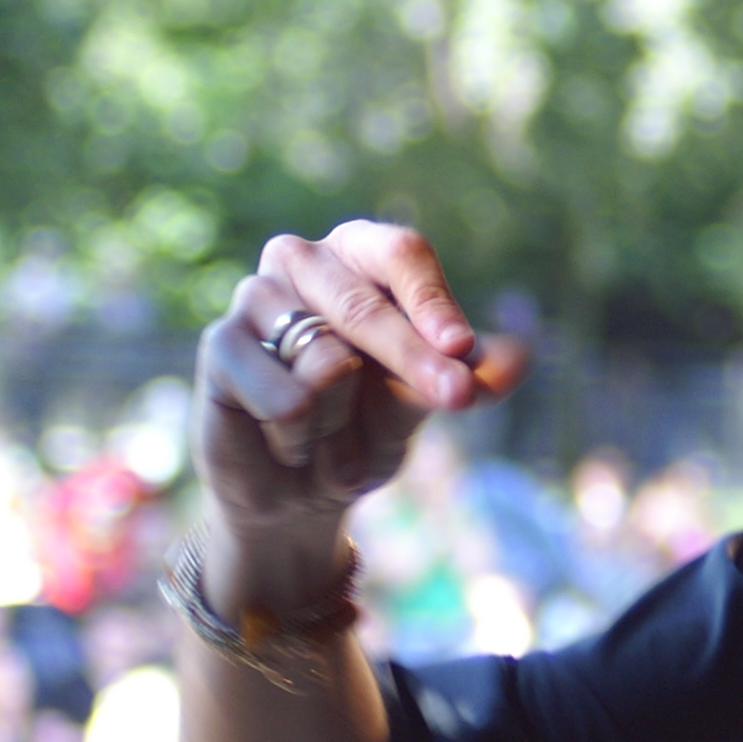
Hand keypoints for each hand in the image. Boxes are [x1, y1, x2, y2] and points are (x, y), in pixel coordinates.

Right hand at [191, 221, 527, 578]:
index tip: (462, 347)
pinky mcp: (220, 346)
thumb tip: (522, 358)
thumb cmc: (366, 424)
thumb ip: (469, 376)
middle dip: (414, 359)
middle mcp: (302, 260)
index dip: (434, 301)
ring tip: (328, 434)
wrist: (297, 489)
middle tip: (457, 397)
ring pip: (324, 358)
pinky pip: (287, 398)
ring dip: (343, 420)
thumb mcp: (423, 399)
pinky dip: (302, 438)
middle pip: (365, 303)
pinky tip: (285, 440)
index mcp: (359, 252)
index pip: (402, 255)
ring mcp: (254, 297)